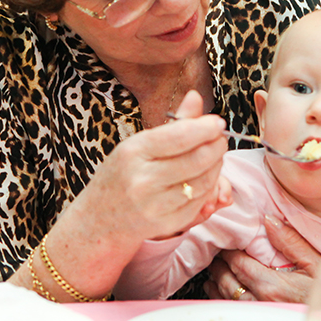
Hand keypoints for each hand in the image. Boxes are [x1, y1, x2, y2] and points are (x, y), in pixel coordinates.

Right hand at [76, 90, 227, 244]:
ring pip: (203, 182)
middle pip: (197, 160)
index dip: (205, 128)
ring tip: (214, 156)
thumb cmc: (122, 175)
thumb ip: (173, 124)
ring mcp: (154, 205)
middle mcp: (142, 179)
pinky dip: (208, 187)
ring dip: (216, 166)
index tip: (218, 122)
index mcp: (134, 152)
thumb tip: (195, 96)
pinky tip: (204, 178)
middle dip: (216, 146)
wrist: (100, 219)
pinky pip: (199, 202)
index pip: (179, 137)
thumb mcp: (139, 145)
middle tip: (220, 138)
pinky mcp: (166, 224)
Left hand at [204, 215, 320, 302]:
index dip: (228, 249)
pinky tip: (222, 288)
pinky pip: (232, 311)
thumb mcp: (316, 263)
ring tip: (216, 266)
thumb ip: (290, 241)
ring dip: (216, 280)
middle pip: (226, 280)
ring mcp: (259, 317)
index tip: (226, 237)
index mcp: (272, 286)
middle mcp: (261, 303)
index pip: (237, 263)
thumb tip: (269, 220)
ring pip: (225, 297)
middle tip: (216, 249)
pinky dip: (222, 297)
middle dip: (218, 263)